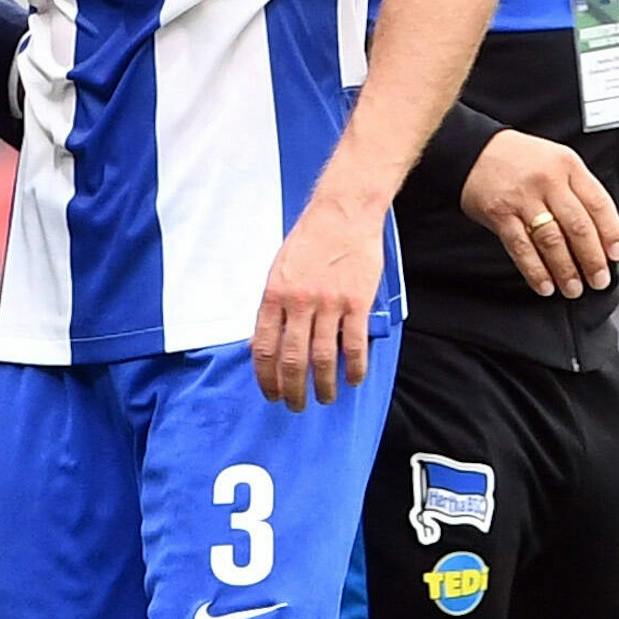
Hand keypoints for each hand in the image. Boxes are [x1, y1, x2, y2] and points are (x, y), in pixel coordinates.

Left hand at [252, 194, 384, 410]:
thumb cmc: (309, 239)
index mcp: (275, 295)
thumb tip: (261, 343)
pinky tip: (354, 379)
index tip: (271, 394)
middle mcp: (299, 302)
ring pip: (324, 358)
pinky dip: (355, 367)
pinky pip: (354, 344)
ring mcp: (330, 303)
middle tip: (296, 406)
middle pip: (293, 360)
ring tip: (325, 398)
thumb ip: (272, 307)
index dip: (266, 378)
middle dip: (292, 390)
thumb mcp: (278, 270)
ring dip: (323, 385)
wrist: (343, 212)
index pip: (264, 348)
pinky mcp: (357, 302)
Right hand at [461, 129, 618, 297]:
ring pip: (552, 240)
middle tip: (599, 279)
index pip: (598, 203)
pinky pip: (522, 247)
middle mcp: (548, 181)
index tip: (618, 254)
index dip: (611, 232)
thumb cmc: (518, 158)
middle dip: (592, 258)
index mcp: (568, 166)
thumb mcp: (556, 160)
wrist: (473, 151)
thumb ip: (577, 190)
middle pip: (578, 226)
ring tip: (574, 288)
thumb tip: (600, 232)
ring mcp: (523, 198)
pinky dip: (535, 270)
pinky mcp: (500, 214)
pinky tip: (545, 285)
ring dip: (566, 269)